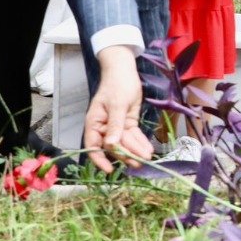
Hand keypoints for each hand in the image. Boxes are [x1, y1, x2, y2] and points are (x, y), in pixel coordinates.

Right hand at [84, 50, 153, 173]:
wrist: (124, 70)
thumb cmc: (116, 84)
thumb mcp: (117, 104)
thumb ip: (115, 125)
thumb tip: (111, 144)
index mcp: (95, 122)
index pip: (93, 145)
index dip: (100, 159)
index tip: (110, 170)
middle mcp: (104, 126)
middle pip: (113, 146)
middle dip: (126, 155)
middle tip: (139, 163)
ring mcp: (116, 125)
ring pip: (125, 142)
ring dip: (136, 150)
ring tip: (147, 157)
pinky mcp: (127, 122)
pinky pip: (132, 135)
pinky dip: (140, 142)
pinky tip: (147, 149)